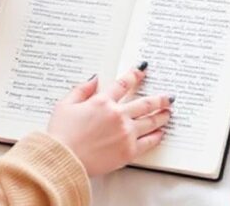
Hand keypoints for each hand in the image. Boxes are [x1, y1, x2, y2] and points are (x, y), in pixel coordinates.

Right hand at [46, 63, 173, 175]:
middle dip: (159, 99)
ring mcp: (125, 133)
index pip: (123, 84)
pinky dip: (157, 136)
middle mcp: (118, 115)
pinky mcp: (128, 151)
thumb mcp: (65, 105)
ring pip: (150, 121)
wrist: (64, 159)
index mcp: (102, 101)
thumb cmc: (61, 134)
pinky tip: (161, 133)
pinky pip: (148, 142)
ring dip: (162, 116)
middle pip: (145, 103)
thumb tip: (94, 79)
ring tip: (168, 113)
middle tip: (168, 97)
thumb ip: (81, 89)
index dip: (135, 75)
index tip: (143, 69)